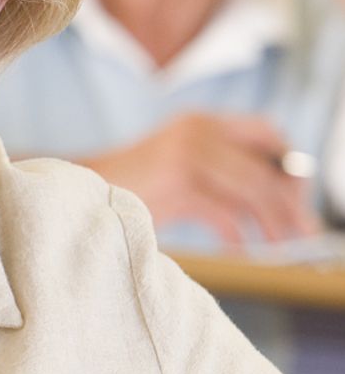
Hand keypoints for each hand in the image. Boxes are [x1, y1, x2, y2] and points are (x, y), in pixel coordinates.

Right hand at [84, 112, 316, 245]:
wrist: (73, 192)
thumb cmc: (127, 191)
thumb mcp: (181, 173)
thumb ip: (220, 177)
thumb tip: (277, 205)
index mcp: (200, 122)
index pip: (267, 132)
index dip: (289, 165)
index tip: (297, 199)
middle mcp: (198, 130)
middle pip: (266, 167)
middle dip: (289, 204)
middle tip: (302, 233)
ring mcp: (186, 154)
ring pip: (253, 190)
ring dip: (272, 224)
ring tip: (280, 247)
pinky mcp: (176, 182)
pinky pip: (225, 214)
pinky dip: (237, 237)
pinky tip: (238, 250)